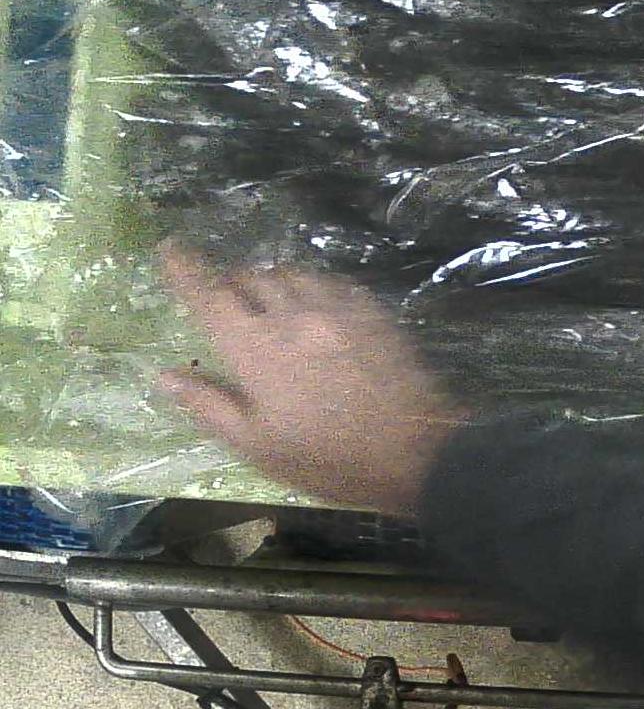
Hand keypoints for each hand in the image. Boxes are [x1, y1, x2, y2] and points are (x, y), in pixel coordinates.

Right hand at [157, 247, 464, 513]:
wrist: (415, 453)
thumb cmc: (327, 459)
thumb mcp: (256, 445)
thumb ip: (208, 404)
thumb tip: (162, 375)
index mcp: (257, 349)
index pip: (210, 295)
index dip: (185, 269)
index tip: (169, 249)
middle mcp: (295, 316)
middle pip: (251, 277)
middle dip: (232, 282)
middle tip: (227, 302)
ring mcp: (339, 310)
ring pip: (294, 274)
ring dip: (274, 283)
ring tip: (271, 306)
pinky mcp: (375, 312)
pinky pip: (335, 283)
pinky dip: (315, 287)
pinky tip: (317, 309)